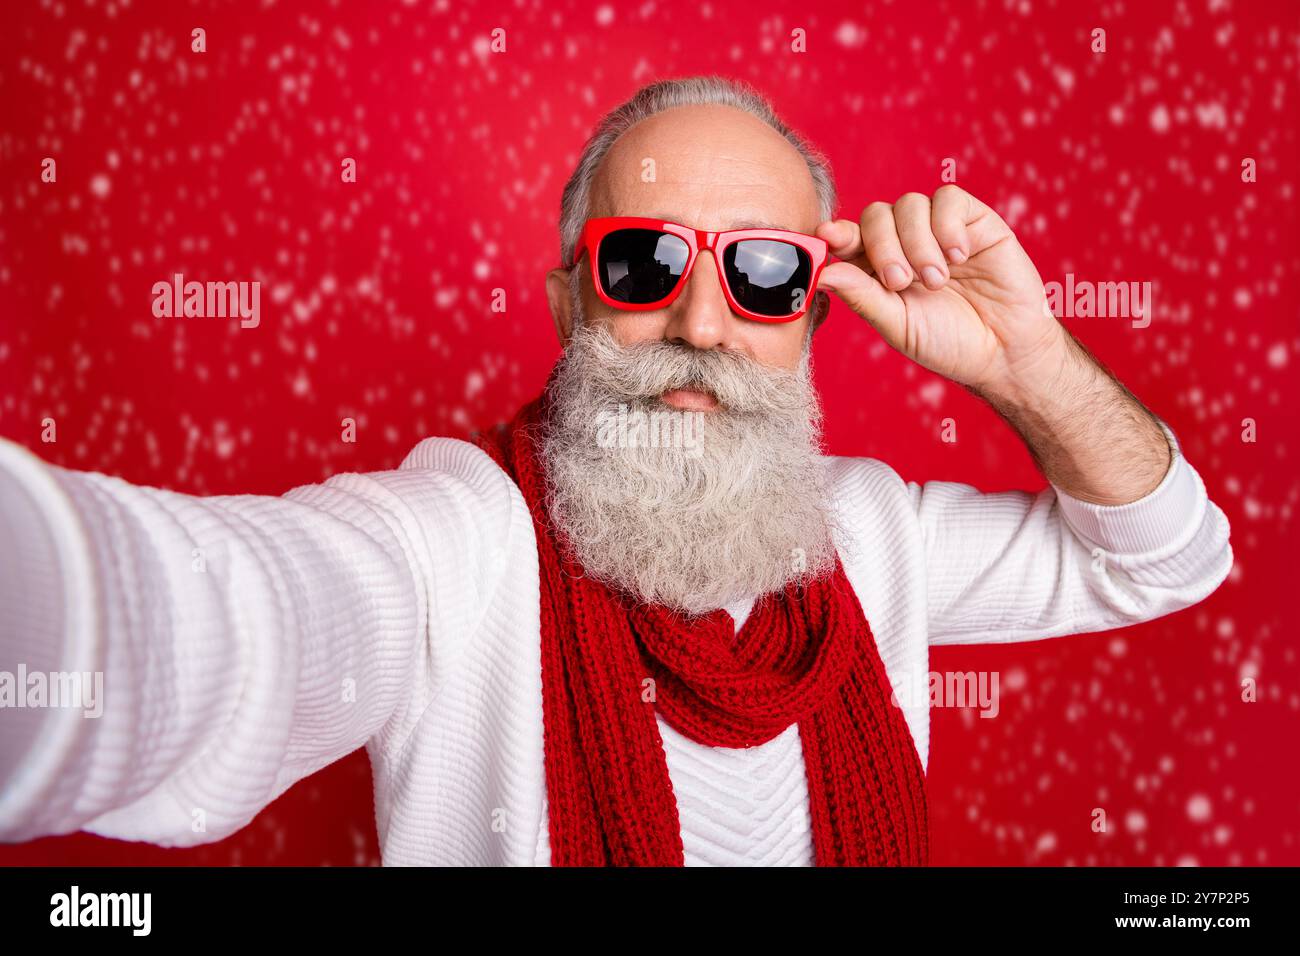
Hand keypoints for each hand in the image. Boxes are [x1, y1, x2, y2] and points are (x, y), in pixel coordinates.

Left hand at [814, 185, 1065, 398]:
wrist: (1006, 351)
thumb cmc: (949, 344)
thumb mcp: (898, 325)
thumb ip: (862, 296)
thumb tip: (822, 273)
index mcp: (879, 269)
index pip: (851, 238)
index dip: (838, 234)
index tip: (828, 236)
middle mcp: (906, 244)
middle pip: (877, 215)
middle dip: (883, 246)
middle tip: (901, 282)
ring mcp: (939, 230)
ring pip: (910, 205)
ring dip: (918, 244)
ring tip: (937, 281)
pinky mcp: (974, 221)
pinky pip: (948, 199)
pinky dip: (947, 226)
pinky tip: (959, 257)